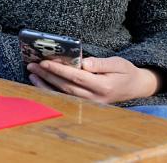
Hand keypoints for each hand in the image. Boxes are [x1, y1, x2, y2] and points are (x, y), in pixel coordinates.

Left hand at [27, 56, 161, 103]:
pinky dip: (50, 90)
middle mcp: (95, 98)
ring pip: (63, 94)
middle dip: (47, 75)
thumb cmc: (125, 72)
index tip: (45, 62)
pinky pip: (65, 98)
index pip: (76, 77)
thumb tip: (84, 63)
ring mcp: (90, 104)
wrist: (135, 87)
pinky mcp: (86, 105)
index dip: (59, 70)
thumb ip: (101, 63)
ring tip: (32, 73)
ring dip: (46, 84)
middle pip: (66, 86)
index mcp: (103, 86)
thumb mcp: (118, 63)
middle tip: (32, 65)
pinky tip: (39, 82)